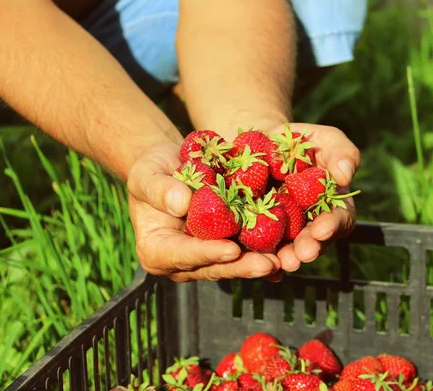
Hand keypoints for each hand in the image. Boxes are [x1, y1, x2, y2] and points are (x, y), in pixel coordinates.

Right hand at [126, 142, 281, 281]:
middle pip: (213, 267)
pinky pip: (245, 253)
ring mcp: (205, 257)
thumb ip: (159, 189)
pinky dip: (264, 253)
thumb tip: (181, 203)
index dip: (208, 253)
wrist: (169, 166)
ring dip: (257, 264)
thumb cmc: (152, 170)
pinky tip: (285, 256)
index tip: (232, 249)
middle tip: (267, 264)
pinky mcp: (224, 246)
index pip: (183, 254)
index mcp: (157, 250)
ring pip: (232, 264)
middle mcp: (182, 261)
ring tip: (282, 262)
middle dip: (241, 266)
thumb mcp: (147, 174)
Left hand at [265, 123, 360, 272]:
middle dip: (308, 248)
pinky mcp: (255, 231)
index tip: (322, 229)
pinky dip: (255, 254)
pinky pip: (256, 246)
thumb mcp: (324, 138)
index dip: (332, 226)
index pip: (339, 220)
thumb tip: (346, 175)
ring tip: (279, 261)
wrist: (258, 143)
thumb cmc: (299, 141)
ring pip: (285, 250)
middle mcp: (308, 225)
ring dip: (284, 258)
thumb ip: (342, 152)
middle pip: (312, 242)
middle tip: (301, 254)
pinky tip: (249, 258)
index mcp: (331, 207)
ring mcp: (282, 231)